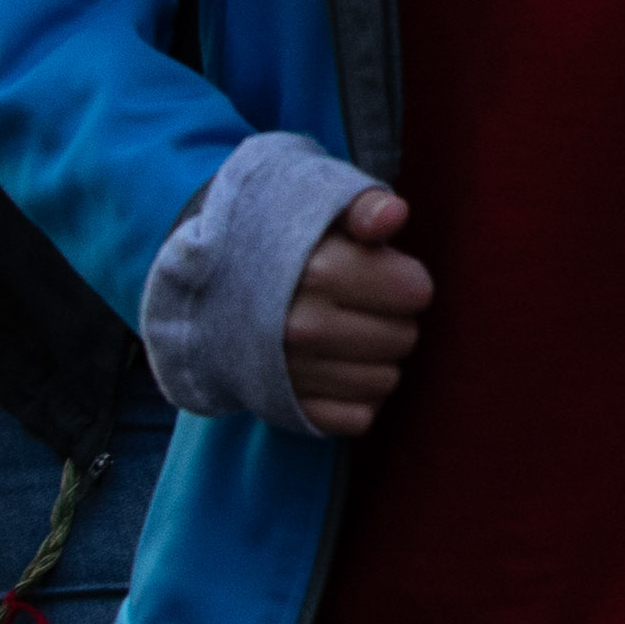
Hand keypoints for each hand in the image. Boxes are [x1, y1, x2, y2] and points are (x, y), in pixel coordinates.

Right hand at [286, 189, 431, 436]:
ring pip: (385, 381)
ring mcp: (292, 372)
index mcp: (319, 271)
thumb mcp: (320, 205)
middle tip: (365, 305)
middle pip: (404, 338)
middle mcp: (302, 326)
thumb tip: (394, 216)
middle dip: (395, 319)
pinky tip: (338, 368)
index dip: (407, 279)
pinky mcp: (286, 408)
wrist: (209, 287)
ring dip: (377, 359)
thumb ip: (364, 206)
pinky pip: (358, 418)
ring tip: (349, 334)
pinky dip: (357, 397)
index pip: (415, 292)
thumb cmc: (285, 241)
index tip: (384, 272)